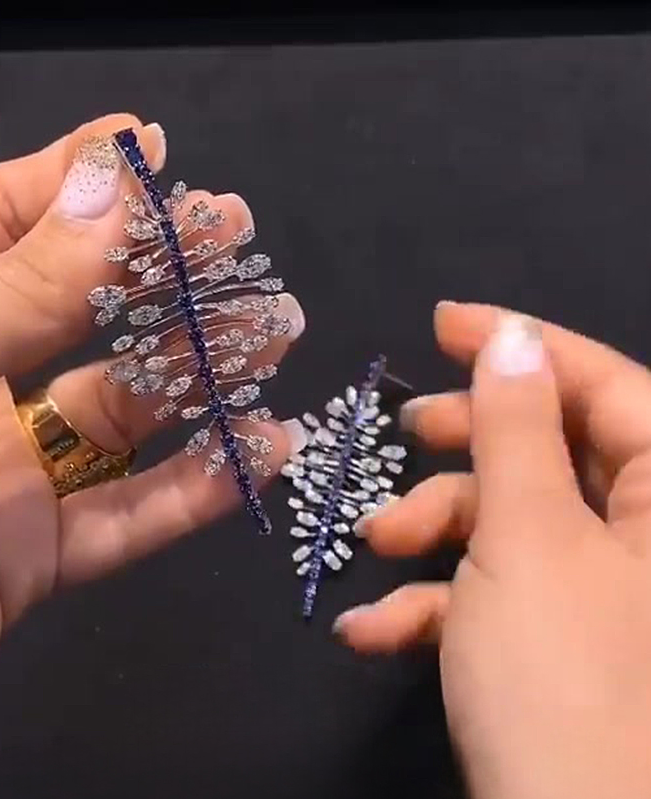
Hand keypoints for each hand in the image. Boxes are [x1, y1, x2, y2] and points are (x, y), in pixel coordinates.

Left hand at [0, 113, 304, 766]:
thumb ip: (19, 284)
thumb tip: (118, 186)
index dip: (79, 182)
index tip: (154, 152)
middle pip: (77, 312)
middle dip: (160, 279)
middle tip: (239, 245)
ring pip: (117, 413)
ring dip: (197, 377)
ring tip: (271, 335)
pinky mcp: (25, 554)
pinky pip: (123, 516)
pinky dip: (193, 491)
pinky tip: (258, 453)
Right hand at [336, 302, 650, 798]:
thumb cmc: (563, 678)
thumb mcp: (527, 536)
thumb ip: (517, 428)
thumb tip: (510, 336)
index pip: (603, 384)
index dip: (522, 344)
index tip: (443, 322)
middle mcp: (646, 537)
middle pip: (552, 450)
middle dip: (468, 444)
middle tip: (410, 430)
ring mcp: (603, 594)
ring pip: (512, 523)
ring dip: (435, 531)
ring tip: (378, 545)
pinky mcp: (560, 645)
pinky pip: (499, 595)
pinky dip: (436, 606)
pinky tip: (375, 632)